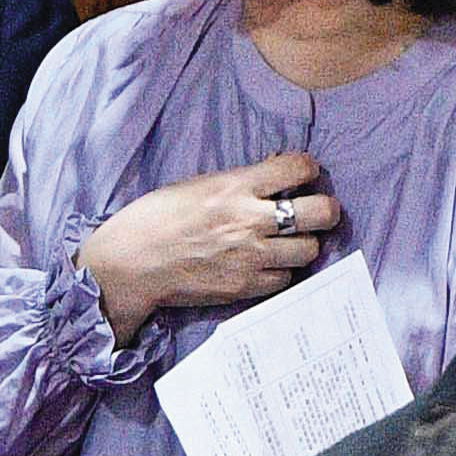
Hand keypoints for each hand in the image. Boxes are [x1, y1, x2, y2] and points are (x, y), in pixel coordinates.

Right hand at [81, 152, 335, 335]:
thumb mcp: (199, 185)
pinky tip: (266, 264)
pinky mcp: (244, 287)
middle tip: (315, 211)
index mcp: (236, 187)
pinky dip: (281, 271)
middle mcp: (250, 221)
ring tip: (287, 241)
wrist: (131, 264)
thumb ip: (240, 183)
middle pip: (321, 213)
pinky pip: (285, 279)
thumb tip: (275, 178)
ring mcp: (250, 258)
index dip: (307, 169)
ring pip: (309, 249)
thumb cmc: (157, 218)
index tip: (302, 175)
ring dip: (303, 243)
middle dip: (324, 209)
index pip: (300, 168)